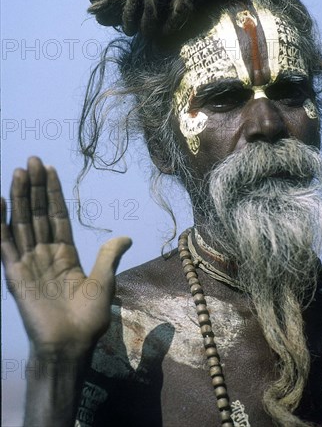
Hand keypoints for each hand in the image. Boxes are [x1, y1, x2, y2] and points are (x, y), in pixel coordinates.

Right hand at [1, 157, 130, 357]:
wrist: (70, 346)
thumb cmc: (88, 318)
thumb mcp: (104, 282)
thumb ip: (109, 256)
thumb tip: (125, 237)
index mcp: (65, 253)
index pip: (57, 215)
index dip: (53, 192)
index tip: (49, 169)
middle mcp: (45, 254)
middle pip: (38, 213)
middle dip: (35, 187)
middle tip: (32, 160)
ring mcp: (29, 262)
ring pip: (22, 222)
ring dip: (19, 198)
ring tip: (18, 172)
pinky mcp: (16, 275)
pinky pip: (6, 245)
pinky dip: (0, 224)